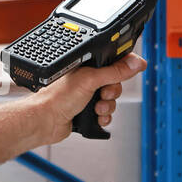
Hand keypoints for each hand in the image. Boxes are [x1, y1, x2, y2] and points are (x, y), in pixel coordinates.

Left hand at [31, 53, 146, 144]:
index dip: (122, 67)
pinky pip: (105, 114)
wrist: (45, 121)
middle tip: (102, 93)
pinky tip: (95, 117)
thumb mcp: (91, 79)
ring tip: (96, 108)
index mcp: (87, 65)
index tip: (130, 71)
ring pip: (111, 100)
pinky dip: (103, 117)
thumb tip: (135, 62)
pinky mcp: (86, 111)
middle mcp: (87, 78)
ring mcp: (86, 95)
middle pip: (115, 83)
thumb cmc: (58, 97)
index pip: (113, 61)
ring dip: (107, 106)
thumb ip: (115, 71)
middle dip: (112, 91)